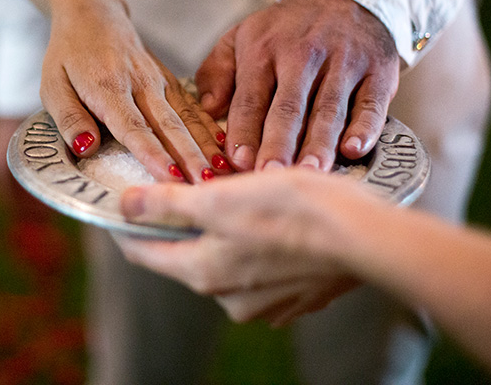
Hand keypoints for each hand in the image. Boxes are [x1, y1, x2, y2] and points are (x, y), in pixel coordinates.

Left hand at [40, 0, 229, 181]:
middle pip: (169, 126)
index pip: (134, 127)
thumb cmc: (68, 55)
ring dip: (205, 147)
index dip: (153, 154)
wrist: (92, 13)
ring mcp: (158, 80)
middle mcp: (140, 83)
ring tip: (223, 172)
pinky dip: (210, 128)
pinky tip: (224, 149)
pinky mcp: (169, 80)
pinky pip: (192, 107)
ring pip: (187, 118)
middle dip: (189, 158)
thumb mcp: (52, 86)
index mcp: (108, 87)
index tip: (169, 179)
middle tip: (206, 186)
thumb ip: (70, 118)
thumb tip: (86, 148)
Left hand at [115, 169, 366, 324]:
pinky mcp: (295, 296)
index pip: (144, 253)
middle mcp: (229, 298)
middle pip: (185, 256)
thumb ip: (168, 205)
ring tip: (237, 197)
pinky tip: (273, 219)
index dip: (127, 226)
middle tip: (184, 188)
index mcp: (203, 273)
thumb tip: (125, 205)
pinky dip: (256, 243)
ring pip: (225, 260)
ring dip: (222, 232)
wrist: (367, 238)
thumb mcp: (220, 198)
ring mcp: (265, 303)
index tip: (122, 204)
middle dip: (180, 224)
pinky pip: (260, 268)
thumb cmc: (294, 211)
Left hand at [195, 0, 398, 170]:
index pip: (251, 97)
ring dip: (319, 143)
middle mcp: (303, 55)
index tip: (238, 161)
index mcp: (263, 50)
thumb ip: (216, 72)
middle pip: (290, 106)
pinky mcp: (377, 71)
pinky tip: (354, 150)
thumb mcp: (240, 37)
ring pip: (329, 109)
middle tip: (271, 176)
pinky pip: (371, 103)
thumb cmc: (283, 31)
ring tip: (309, 173)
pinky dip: (365, 127)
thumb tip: (209, 109)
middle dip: (279, 143)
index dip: (245, 130)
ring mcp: (343, 62)